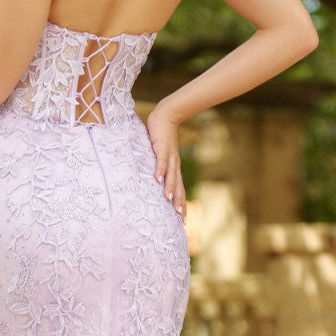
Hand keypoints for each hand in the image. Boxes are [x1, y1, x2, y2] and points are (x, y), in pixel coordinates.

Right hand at [146, 104, 185, 220]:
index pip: (180, 190)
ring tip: (168, 201)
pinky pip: (161, 161)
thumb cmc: (162, 136)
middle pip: (178, 187)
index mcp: (175, 169)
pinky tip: (157, 180)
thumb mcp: (161, 155)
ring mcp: (170, 157)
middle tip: (179, 218)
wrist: (166, 116)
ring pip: (171, 176)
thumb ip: (158, 166)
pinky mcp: (162, 148)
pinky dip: (160, 170)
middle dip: (179, 203)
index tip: (183, 220)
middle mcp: (174, 165)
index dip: (182, 204)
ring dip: (170, 188)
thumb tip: (152, 179)